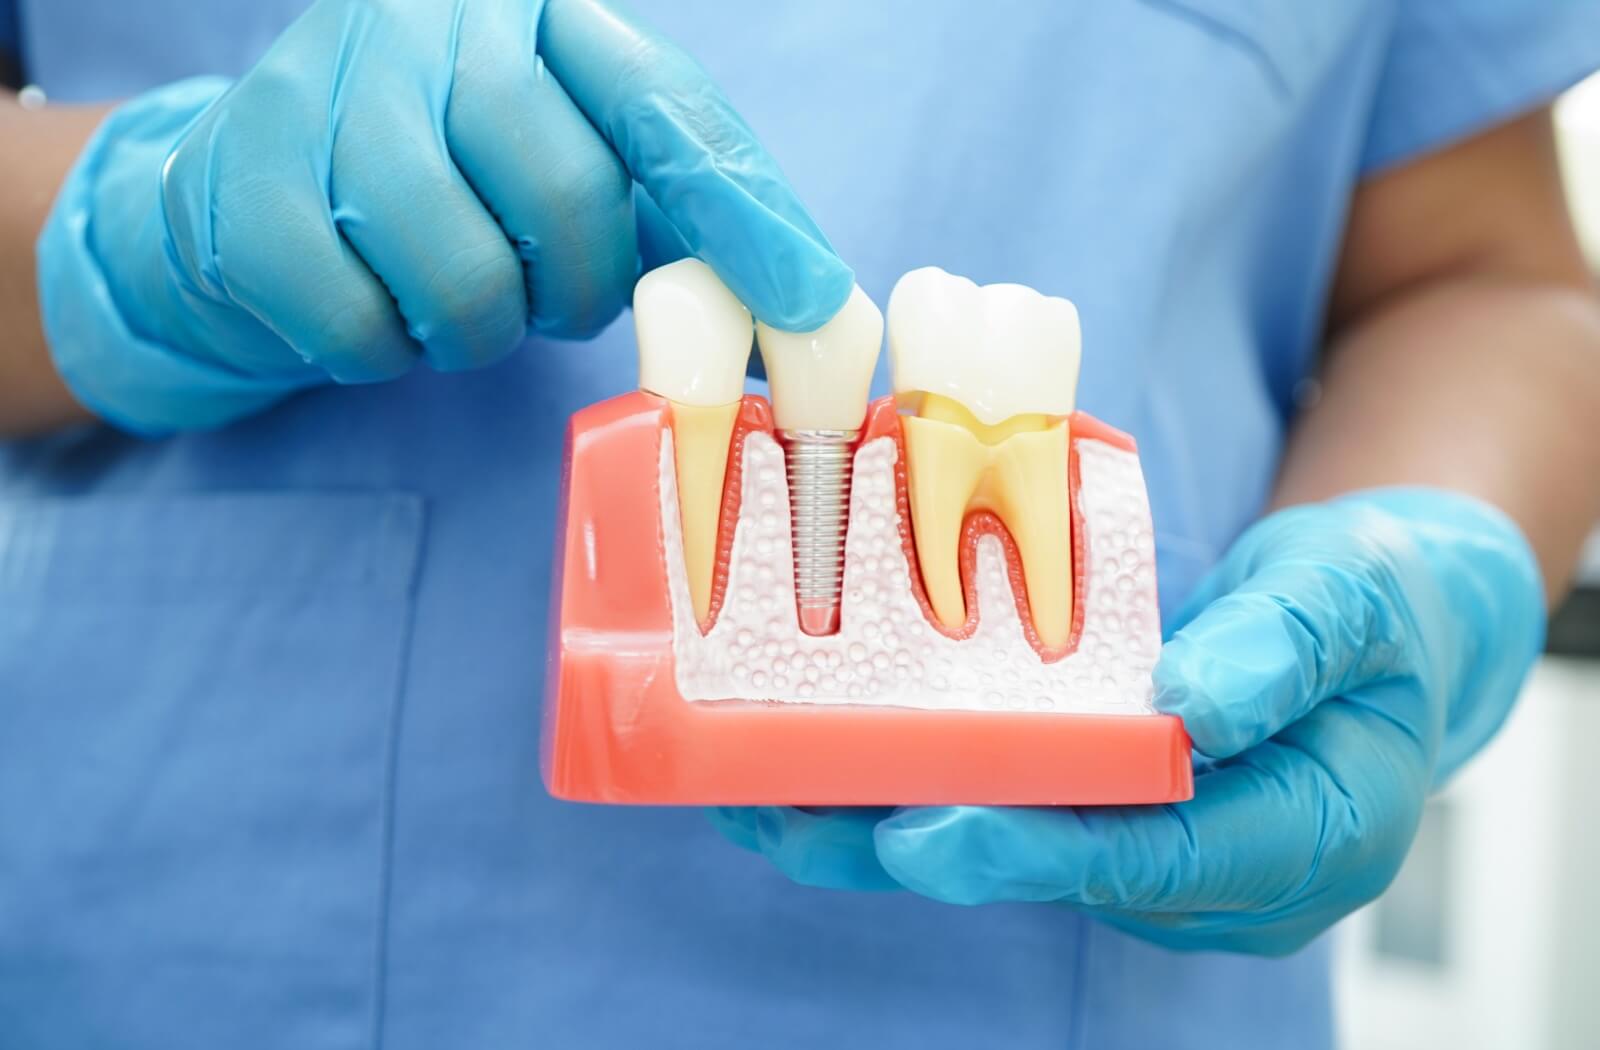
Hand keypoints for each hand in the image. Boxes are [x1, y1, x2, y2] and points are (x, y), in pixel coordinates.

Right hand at [37, 0, 850, 431]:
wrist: (252, 190)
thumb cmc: (456, 184)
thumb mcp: (583, 169)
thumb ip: (695, 216)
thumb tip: (818, 314)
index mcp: (538, 8)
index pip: (660, 103)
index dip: (739, 210)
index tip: (806, 301)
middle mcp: (427, 18)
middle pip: (564, 190)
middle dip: (575, 286)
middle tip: (545, 297)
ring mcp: (323, 88)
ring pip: (462, 273)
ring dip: (477, 331)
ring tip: (453, 298)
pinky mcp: (243, 185)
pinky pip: (361, 326)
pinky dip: (383, 350)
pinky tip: (371, 305)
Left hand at [712, 488, 1544, 953]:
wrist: (1395, 624)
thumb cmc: (1386, 610)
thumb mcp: (1357, 597)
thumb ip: (1282, 646)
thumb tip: (1192, 703)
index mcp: (1300, 838)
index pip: (1148, 859)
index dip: (1029, 851)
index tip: (919, 833)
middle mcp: (1219, 871)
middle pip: (1054, 867)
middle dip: (915, 846)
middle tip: (787, 814)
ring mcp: (1164, 849)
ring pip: (1018, 847)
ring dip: (892, 825)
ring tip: (768, 794)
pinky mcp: (1121, 815)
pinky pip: (1017, 811)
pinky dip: (929, 786)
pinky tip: (836, 760)